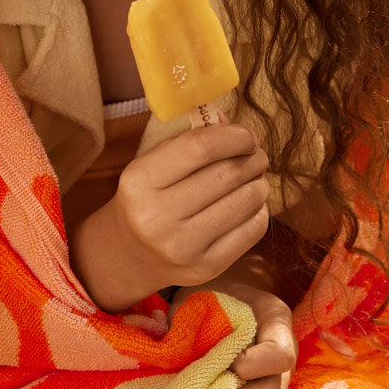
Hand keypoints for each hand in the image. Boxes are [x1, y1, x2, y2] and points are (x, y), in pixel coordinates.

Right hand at [73, 123, 270, 311]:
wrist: (130, 254)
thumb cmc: (148, 198)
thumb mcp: (154, 164)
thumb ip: (190, 140)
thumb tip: (230, 120)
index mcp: (139, 182)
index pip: (199, 148)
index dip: (233, 136)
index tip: (246, 136)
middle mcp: (156, 217)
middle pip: (226, 174)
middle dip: (252, 158)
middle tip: (256, 155)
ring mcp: (182, 247)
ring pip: (245, 201)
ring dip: (258, 183)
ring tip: (253, 178)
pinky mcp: (206, 267)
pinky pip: (252, 230)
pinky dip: (258, 210)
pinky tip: (247, 204)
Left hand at [175, 270, 295, 388]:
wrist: (223, 297)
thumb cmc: (210, 296)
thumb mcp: (202, 297)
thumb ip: (192, 322)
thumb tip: (172, 353)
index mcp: (275, 322)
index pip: (280, 355)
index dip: (252, 364)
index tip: (224, 360)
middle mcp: (284, 357)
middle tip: (206, 385)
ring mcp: (275, 382)